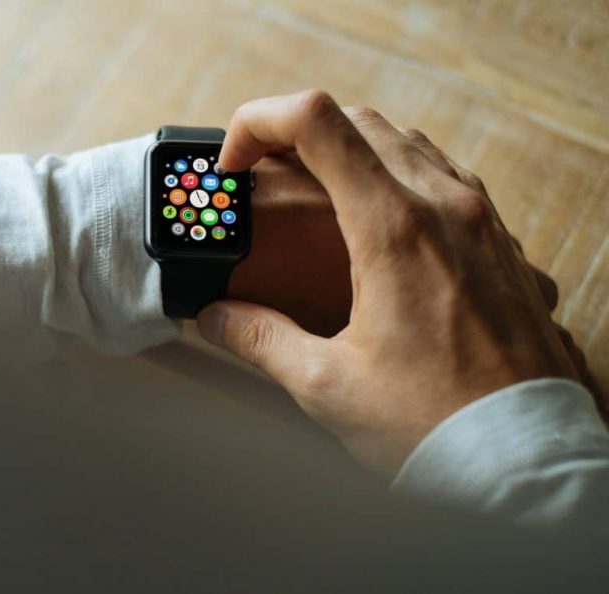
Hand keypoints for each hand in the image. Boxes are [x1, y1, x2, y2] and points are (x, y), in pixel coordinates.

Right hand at [197, 90, 584, 477]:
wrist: (522, 457)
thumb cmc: (432, 423)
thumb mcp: (326, 385)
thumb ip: (261, 339)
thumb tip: (216, 318)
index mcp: (393, 228)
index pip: (316, 122)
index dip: (258, 124)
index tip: (235, 166)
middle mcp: (445, 205)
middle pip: (359, 121)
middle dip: (296, 134)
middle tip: (263, 177)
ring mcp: (482, 220)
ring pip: (407, 142)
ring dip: (350, 151)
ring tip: (314, 195)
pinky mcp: (502, 243)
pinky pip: (446, 177)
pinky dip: (397, 177)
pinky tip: (378, 224)